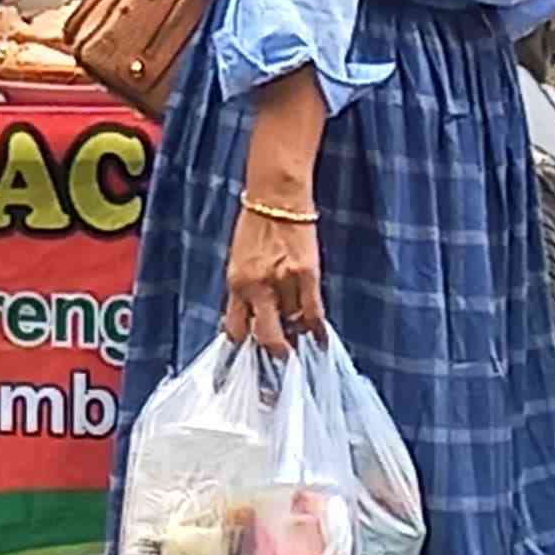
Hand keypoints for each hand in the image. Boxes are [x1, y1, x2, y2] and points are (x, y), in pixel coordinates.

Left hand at [221, 197, 323, 353]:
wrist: (276, 196)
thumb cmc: (255, 225)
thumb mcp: (238, 261)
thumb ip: (244, 290)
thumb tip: (251, 318)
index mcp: (236, 283)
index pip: (234, 328)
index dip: (243, 345)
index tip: (247, 357)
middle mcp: (257, 287)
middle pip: (265, 337)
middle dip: (274, 351)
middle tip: (280, 358)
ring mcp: (283, 283)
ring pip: (292, 325)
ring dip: (295, 334)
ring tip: (298, 336)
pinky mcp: (307, 275)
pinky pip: (314, 312)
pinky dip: (316, 330)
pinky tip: (320, 340)